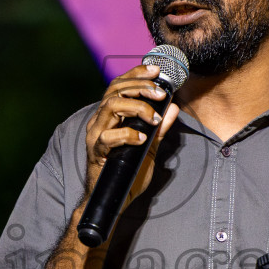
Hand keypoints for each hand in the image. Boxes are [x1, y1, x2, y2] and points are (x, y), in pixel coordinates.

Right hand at [82, 62, 180, 207]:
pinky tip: (142, 138)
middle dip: (140, 87)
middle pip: (115, 91)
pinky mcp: (96, 153)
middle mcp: (99, 121)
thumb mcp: (149, 147)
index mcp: (110, 116)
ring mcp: (95, 136)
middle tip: (161, 93)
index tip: (156, 70)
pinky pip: (109, 137)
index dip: (136, 73)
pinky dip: (127, 134)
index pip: (119, 85)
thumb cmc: (128, 172)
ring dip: (136, 107)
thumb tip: (173, 108)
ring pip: (111, 107)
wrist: (113, 199)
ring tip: (154, 117)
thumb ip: (159, 128)